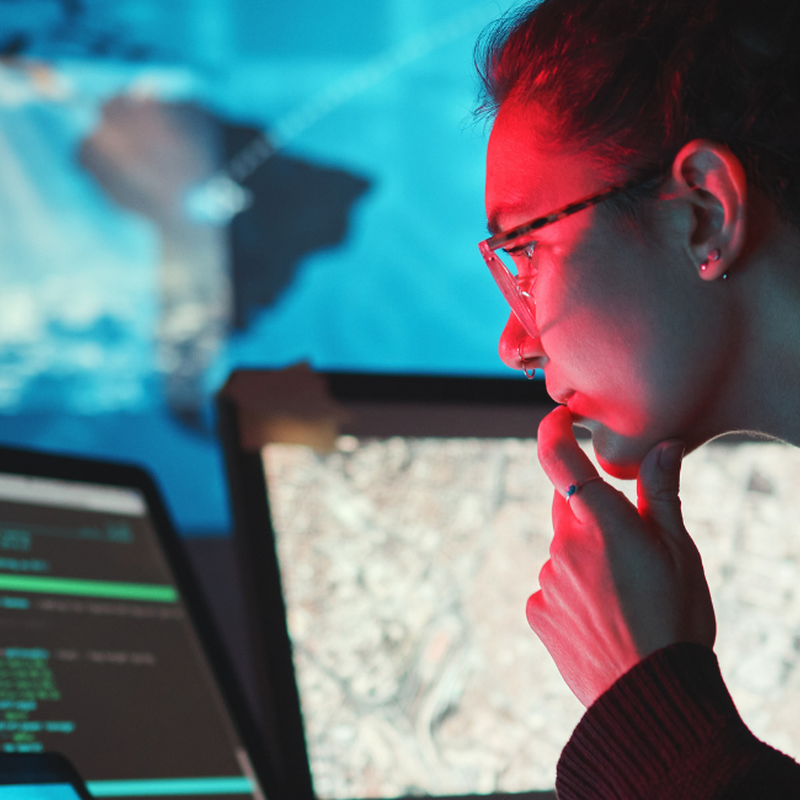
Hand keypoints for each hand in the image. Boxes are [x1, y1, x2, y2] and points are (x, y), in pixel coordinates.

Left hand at [526, 406, 715, 706]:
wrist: (653, 697)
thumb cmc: (677, 619)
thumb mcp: (681, 552)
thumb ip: (663, 494)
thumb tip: (662, 445)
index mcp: (603, 522)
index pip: (560, 459)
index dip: (553, 431)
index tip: (558, 419)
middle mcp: (565, 544)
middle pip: (568, 508)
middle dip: (590, 513)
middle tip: (628, 547)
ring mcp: (547, 579)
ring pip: (563, 551)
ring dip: (585, 559)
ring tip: (624, 598)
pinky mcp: (537, 610)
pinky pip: (552, 587)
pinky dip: (572, 592)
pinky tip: (603, 619)